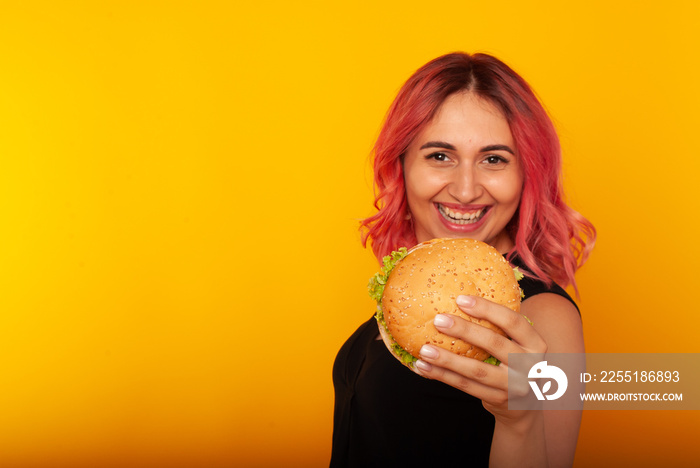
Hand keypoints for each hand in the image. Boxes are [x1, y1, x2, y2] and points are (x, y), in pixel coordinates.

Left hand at [413, 294, 546, 416]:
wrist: (526, 406)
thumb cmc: (515, 362)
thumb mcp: (519, 344)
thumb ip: (501, 326)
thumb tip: (459, 298)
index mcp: (536, 343)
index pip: (513, 321)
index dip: (487, 309)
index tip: (460, 299)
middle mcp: (530, 365)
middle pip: (494, 343)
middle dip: (464, 330)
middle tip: (438, 320)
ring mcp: (516, 386)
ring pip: (477, 370)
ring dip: (447, 360)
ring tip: (424, 350)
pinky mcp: (498, 400)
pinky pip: (467, 386)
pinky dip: (444, 376)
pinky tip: (425, 367)